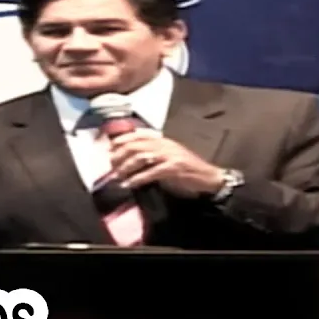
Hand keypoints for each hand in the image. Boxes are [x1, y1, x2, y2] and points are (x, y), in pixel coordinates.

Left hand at [108, 129, 222, 197]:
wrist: (208, 178)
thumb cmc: (186, 170)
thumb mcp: (168, 157)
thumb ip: (152, 155)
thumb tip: (128, 158)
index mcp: (163, 140)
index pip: (138, 134)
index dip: (122, 140)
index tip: (110, 148)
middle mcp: (165, 144)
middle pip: (136, 145)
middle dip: (120, 155)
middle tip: (112, 166)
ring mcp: (170, 155)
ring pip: (141, 157)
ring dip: (126, 168)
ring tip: (118, 176)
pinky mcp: (173, 168)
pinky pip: (151, 172)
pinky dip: (138, 179)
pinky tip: (130, 184)